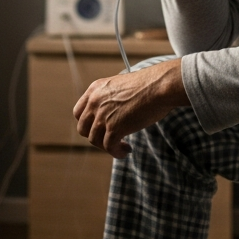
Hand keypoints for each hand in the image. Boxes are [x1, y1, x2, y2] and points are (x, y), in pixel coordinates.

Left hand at [72, 58, 190, 158]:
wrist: (159, 86)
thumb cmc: (148, 85)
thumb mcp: (121, 87)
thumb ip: (110, 100)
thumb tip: (111, 118)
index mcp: (95, 89)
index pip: (78, 113)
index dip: (87, 124)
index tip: (99, 129)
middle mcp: (95, 102)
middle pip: (83, 129)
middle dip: (96, 137)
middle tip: (111, 139)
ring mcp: (103, 115)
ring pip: (95, 140)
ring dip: (108, 147)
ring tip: (122, 146)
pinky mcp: (114, 128)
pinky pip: (109, 147)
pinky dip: (117, 152)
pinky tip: (126, 150)